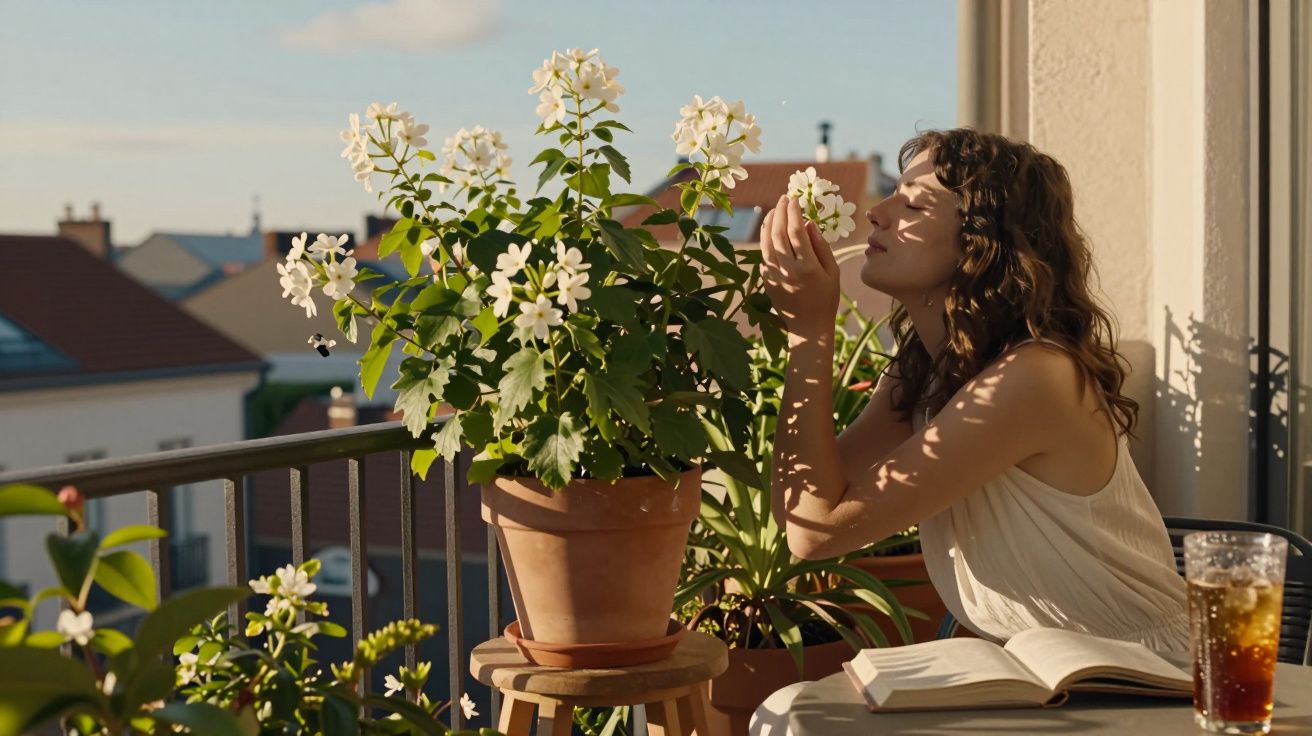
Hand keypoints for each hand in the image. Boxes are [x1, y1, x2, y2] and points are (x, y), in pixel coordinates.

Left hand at [759, 194, 840, 337]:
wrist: (808, 327)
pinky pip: (763, 253)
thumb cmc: (826, 298)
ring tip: (775, 209)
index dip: (794, 212)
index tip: (795, 199)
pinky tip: (770, 228)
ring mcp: (774, 275)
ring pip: (766, 242)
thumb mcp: (832, 272)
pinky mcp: (766, 280)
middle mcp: (788, 270)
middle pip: (778, 233)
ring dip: (769, 222)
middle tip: (784, 198)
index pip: (796, 231)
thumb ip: (821, 246)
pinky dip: (765, 237)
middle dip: (780, 211)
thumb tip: (809, 222)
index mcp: (807, 267)